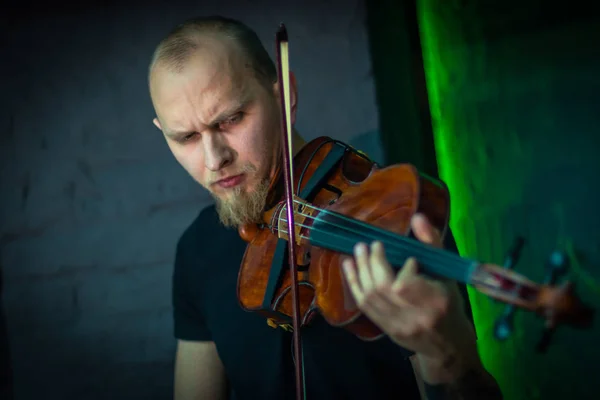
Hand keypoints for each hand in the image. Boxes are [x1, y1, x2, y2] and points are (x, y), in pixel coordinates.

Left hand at [341, 213, 470, 361]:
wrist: (447, 345)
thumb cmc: (450, 303)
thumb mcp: (448, 273)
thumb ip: (432, 244)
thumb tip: (418, 216)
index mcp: (435, 303)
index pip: (406, 286)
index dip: (402, 269)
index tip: (409, 259)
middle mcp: (414, 317)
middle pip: (385, 289)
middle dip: (374, 263)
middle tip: (371, 244)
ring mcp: (397, 326)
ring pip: (371, 297)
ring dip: (360, 270)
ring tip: (358, 250)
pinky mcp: (385, 330)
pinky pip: (364, 306)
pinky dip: (354, 283)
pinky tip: (348, 265)